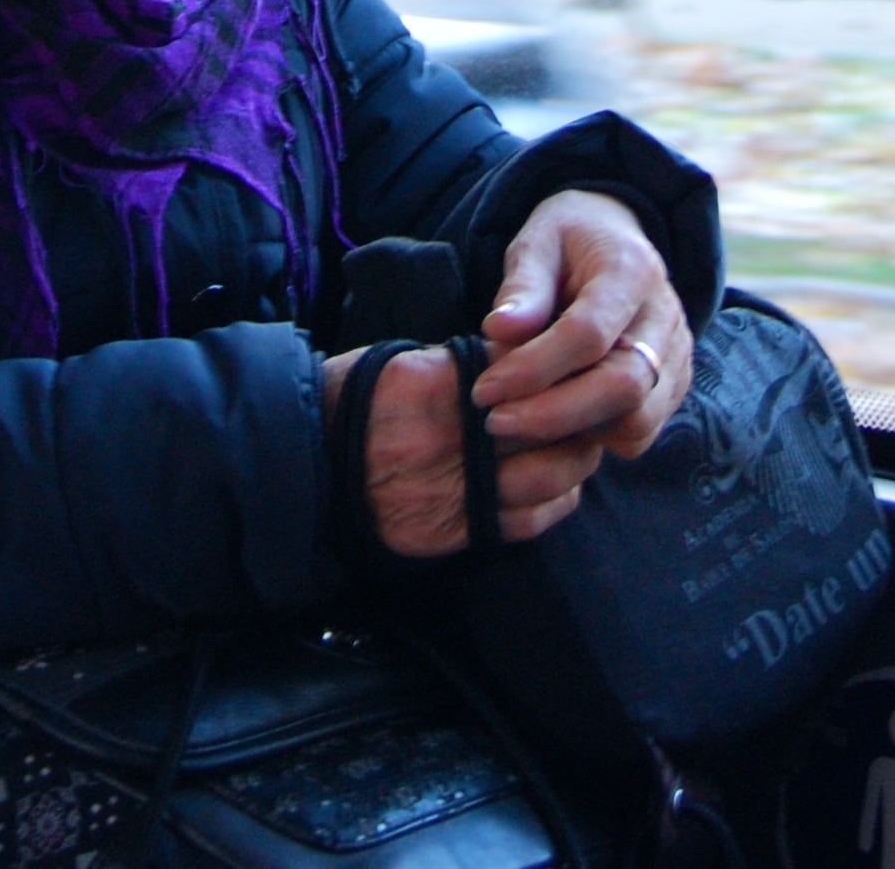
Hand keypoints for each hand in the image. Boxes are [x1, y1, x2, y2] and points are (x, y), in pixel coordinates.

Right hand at [321, 346, 601, 557]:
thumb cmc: (354, 403)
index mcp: (431, 388)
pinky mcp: (452, 532)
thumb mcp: (401, 364)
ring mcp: (451, 491)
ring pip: (548, 477)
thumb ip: (461, 365)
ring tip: (577, 444)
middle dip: (576, 413)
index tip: (567, 363)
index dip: (552, 369)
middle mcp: (446, 442)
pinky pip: (525, 520)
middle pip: (545, 425)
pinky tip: (557, 484)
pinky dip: (553, 500)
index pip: (518, 373)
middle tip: (590, 403)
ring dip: (574, 459)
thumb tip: (521, 361)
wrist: (305, 469)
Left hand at [472, 190, 689, 459]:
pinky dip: (595, 438)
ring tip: (519, 419)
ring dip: (573, 432)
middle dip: (553, 415)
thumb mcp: (537, 242)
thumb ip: (522, 286)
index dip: (534, 368)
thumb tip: (499, 330)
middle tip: (495, 421)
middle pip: (624, 386)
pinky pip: (639, 432)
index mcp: (632, 270)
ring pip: (636, 420)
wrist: (616, 240)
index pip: (589, 333)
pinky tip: (551, 421)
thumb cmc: (569, 241)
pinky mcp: (673, 386)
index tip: (485, 388)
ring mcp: (676, 356)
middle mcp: (665, 317)